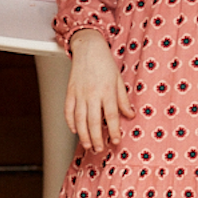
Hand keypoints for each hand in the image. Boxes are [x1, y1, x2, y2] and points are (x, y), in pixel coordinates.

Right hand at [65, 29, 134, 150]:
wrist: (88, 48)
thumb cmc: (104, 63)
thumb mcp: (118, 80)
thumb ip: (123, 100)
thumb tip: (130, 115)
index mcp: (107, 91)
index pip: (111, 116)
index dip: (114, 130)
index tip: (115, 141)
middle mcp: (92, 94)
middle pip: (94, 121)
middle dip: (96, 138)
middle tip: (99, 149)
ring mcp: (79, 94)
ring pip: (79, 119)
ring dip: (83, 135)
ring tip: (87, 146)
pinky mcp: (70, 92)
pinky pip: (68, 110)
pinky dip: (70, 122)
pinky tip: (75, 131)